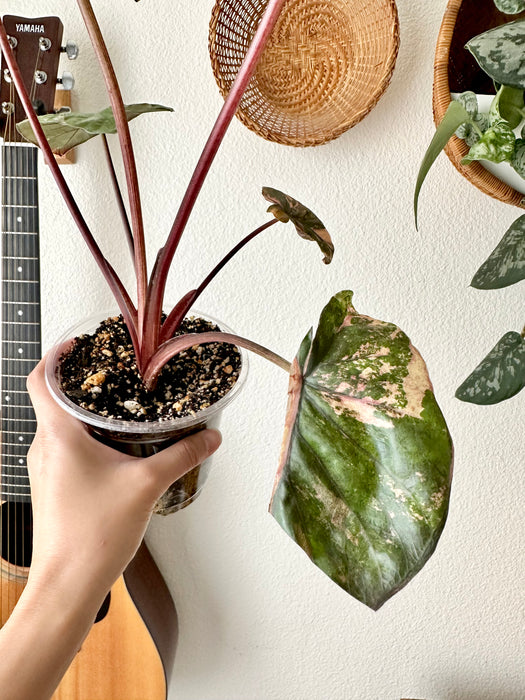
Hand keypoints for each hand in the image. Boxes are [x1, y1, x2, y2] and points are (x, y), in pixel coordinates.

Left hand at [26, 356, 221, 599]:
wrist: (68, 585)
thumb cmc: (93, 537)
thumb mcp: (147, 485)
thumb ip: (182, 455)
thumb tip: (209, 438)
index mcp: (58, 436)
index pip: (40, 379)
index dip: (57, 354)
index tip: (80, 343)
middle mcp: (44, 448)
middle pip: (51, 398)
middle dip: (80, 381)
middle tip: (113, 372)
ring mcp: (45, 469)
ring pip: (58, 425)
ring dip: (83, 412)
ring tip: (119, 407)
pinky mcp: (52, 487)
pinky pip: (64, 449)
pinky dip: (84, 438)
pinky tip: (115, 449)